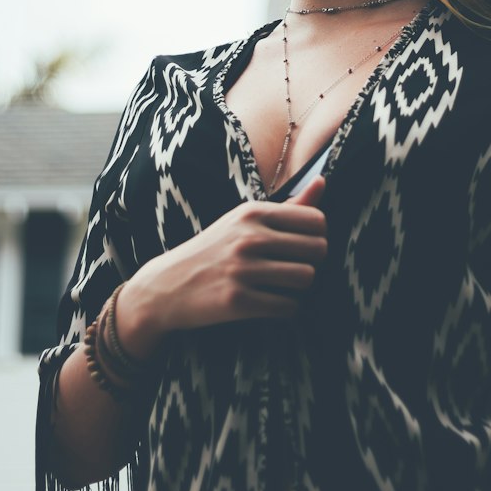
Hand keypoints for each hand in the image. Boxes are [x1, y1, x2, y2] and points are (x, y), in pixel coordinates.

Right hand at [116, 177, 327, 358]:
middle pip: (318, 250)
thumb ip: (289, 205)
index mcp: (253, 213)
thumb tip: (323, 181)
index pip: (316, 220)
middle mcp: (249, 238)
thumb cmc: (215, 249)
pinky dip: (286, 309)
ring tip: (283, 286)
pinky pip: (288, 307)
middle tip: (295, 268)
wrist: (167, 286)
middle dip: (313, 262)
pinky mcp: (238, 302)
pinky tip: (271, 303)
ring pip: (306, 278)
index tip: (302, 246)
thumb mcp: (245, 220)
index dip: (317, 237)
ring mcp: (242, 270)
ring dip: (300, 288)